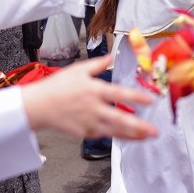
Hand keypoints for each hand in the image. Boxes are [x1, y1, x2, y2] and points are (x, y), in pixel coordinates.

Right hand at [22, 56, 157, 139]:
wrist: (39, 106)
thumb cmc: (57, 87)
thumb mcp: (78, 69)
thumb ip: (98, 64)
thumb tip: (112, 56)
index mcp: (93, 90)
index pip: (119, 93)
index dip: (136, 97)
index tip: (150, 100)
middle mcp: (93, 108)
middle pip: (120, 119)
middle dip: (139, 126)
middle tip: (154, 130)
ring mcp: (89, 122)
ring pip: (115, 131)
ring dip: (133, 135)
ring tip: (147, 136)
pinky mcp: (85, 133)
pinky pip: (105, 135)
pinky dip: (118, 136)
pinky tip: (129, 136)